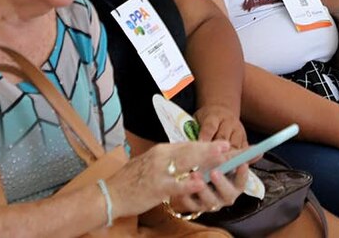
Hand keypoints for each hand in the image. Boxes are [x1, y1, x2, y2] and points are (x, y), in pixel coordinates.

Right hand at [105, 140, 232, 218]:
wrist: (109, 194)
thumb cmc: (131, 181)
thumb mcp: (150, 164)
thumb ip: (169, 160)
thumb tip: (190, 158)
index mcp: (160, 151)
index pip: (186, 145)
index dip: (206, 144)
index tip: (222, 144)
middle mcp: (160, 157)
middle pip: (189, 150)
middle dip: (210, 148)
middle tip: (228, 146)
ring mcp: (158, 172)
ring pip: (185, 162)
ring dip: (205, 158)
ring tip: (222, 156)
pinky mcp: (155, 187)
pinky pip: (174, 184)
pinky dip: (187, 182)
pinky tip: (199, 181)